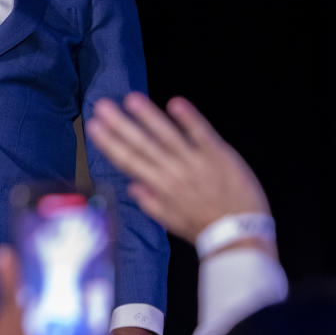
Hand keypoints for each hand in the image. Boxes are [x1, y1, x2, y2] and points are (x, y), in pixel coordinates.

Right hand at [86, 93, 269, 242]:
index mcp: (160, 188)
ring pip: (168, 136)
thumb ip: (152, 204)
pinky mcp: (219, 155)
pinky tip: (175, 102)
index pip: (128, 161)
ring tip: (131, 99)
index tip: (93, 126)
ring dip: (148, 116)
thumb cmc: (206, 229)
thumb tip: (132, 187)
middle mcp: (174, 173)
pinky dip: (188, 118)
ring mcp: (196, 162)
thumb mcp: (173, 222)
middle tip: (102, 105)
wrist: (242, 236)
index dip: (109, 143)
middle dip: (120, 124)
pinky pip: (201, 133)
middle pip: (142, 145)